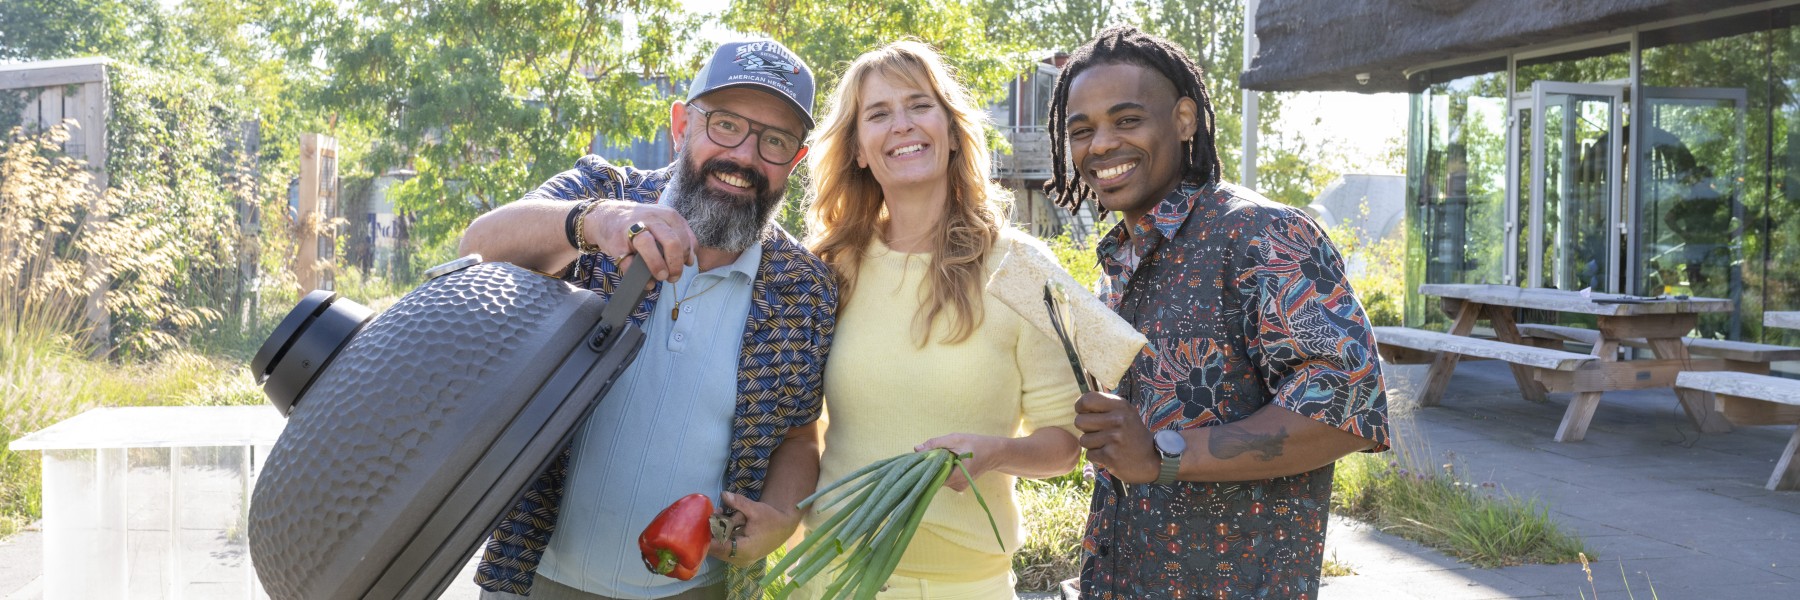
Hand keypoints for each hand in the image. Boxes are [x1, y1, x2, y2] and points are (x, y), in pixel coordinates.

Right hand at [582, 200, 697, 281]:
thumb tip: (691, 261)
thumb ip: (681, 238)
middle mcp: (651, 219)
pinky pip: (630, 262)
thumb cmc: (640, 223)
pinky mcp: (617, 243)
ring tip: (662, 277)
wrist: (605, 216)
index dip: (687, 256)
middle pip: (671, 242)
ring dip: (658, 266)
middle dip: (676, 265)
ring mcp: (632, 229)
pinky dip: (639, 276)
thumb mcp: (663, 222)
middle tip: (673, 277)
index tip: (684, 266)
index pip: (685, 238)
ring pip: (649, 246)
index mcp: (667, 215)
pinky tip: (646, 282)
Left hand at [708, 491, 800, 567]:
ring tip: (727, 514)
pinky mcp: (740, 556)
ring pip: (720, 547)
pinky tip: (730, 522)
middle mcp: (740, 559)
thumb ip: (739, 503)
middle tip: (717, 511)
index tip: (702, 523)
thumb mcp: (756, 509)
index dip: (707, 536)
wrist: (784, 528)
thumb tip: (724, 494)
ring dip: (720, 531)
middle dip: (714, 529)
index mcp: (744, 550)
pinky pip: (725, 547)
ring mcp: (739, 559)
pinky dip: (724, 534)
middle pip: (716, 547)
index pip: (718, 548)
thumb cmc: (771, 520)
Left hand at [916, 433, 1004, 491]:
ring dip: (938, 467)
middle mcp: (957, 486)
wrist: (995, 453)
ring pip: (940, 478)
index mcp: (956, 477)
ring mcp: (958, 487)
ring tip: (946, 455)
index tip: (921, 458)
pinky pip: (946, 478)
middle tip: (933, 452)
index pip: (932, 477)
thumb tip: (916, 449)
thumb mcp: (955, 439)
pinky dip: (944, 469)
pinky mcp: (959, 485)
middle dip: (932, 466)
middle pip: (935, 478)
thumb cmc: (976, 444)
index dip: (925, 468)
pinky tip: (950, 460)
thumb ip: (935, 444)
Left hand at [1073, 391, 1159, 483]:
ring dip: (1092, 444)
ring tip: (1106, 444)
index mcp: (1120, 405)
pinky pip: (1089, 454)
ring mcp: (1114, 438)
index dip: (1080, 407)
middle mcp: (1117, 419)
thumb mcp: (1124, 412)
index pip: (1087, 400)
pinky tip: (1109, 454)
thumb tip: (1079, 403)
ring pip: (1083, 439)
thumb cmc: (1131, 433)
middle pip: (1080, 421)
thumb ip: (1104, 405)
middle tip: (1098, 432)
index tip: (1084, 412)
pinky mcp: (1110, 456)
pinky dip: (1096, 456)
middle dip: (1085, 428)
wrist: (1149, 459)